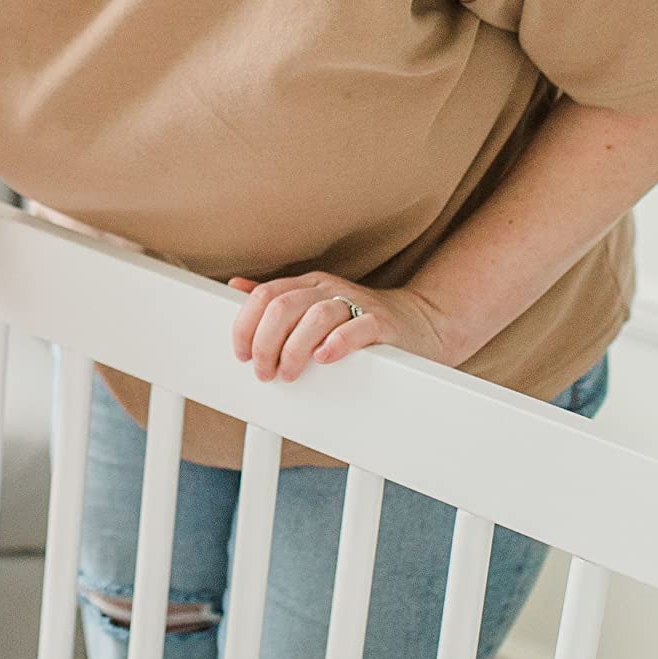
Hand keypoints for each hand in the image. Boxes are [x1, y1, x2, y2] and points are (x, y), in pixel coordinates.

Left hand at [228, 272, 457, 381]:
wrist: (421, 325)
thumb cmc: (360, 321)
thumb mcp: (313, 305)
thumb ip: (277, 299)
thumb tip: (236, 288)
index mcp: (308, 286)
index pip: (266, 296)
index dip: (246, 325)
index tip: (241, 353)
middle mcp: (329, 290)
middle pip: (284, 306)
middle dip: (266, 343)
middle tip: (265, 371)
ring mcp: (357, 303)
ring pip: (316, 315)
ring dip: (295, 348)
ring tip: (290, 373)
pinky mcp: (382, 323)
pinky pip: (358, 327)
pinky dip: (338, 342)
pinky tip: (325, 357)